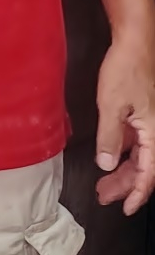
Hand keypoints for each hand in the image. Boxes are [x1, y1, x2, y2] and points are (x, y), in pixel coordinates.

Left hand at [94, 36, 154, 214]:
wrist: (134, 45)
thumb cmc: (125, 71)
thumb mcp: (111, 106)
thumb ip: (109, 138)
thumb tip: (107, 165)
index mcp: (154, 132)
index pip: (149, 173)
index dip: (137, 193)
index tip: (126, 208)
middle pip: (145, 168)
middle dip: (125, 186)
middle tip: (104, 198)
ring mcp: (149, 124)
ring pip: (139, 157)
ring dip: (123, 172)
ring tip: (104, 185)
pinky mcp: (140, 116)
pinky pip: (135, 144)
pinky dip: (123, 155)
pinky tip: (109, 160)